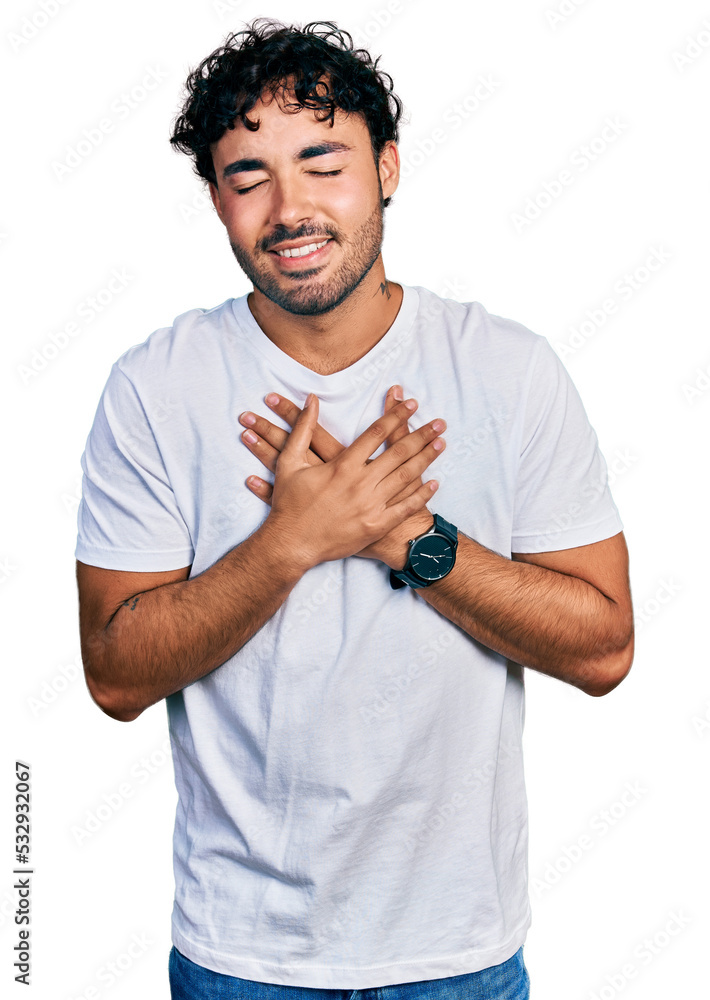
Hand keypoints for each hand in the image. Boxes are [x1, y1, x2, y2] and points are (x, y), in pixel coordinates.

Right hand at [238, 387, 445, 568]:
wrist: (291, 544)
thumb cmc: (289, 503)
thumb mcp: (289, 462)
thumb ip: (303, 428)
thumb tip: (311, 399)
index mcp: (342, 465)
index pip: (377, 433)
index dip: (397, 416)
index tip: (412, 404)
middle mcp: (361, 483)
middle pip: (399, 453)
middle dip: (422, 435)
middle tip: (440, 423)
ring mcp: (371, 506)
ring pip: (406, 477)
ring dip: (426, 458)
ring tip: (442, 443)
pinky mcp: (376, 526)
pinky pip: (404, 508)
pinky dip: (421, 495)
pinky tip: (434, 483)